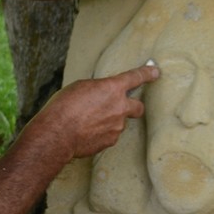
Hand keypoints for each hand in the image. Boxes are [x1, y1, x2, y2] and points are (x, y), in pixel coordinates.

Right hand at [29, 64, 159, 159]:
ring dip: (109, 121)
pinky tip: (86, 133)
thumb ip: (98, 89)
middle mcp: (120, 107)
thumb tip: (102, 94)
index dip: (147, 73)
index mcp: (112, 88)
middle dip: (134, 106)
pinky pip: (109, 135)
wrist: (58, 133)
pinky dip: (101, 133)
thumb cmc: (64, 106)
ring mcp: (117, 126)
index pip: (135, 77)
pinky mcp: (110, 141)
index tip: (155, 72)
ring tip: (88, 122)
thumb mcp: (81, 87)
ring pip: (119, 122)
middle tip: (122, 107)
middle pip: (138, 107)